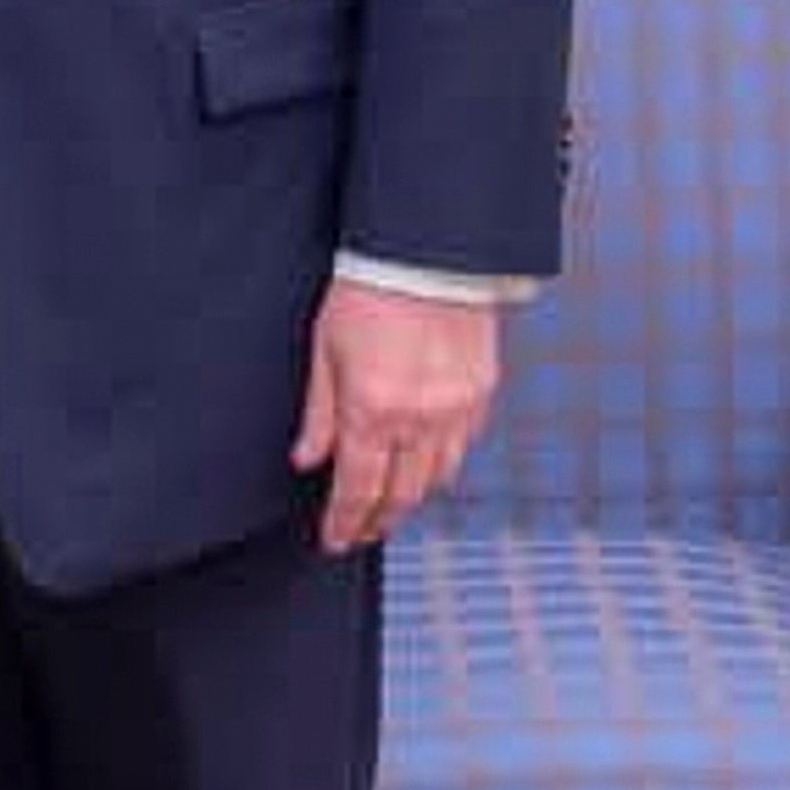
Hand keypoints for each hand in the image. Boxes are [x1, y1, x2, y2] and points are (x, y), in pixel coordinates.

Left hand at [290, 276, 499, 556]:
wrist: (427, 250)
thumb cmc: (369, 289)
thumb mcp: (324, 349)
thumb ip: (318, 412)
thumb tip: (306, 458)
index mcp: (372, 411)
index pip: (357, 491)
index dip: (345, 523)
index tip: (335, 539)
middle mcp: (419, 418)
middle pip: (400, 496)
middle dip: (378, 521)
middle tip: (361, 532)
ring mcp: (456, 408)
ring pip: (437, 478)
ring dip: (411, 497)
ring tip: (391, 503)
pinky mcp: (482, 391)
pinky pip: (464, 444)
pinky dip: (443, 461)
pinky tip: (426, 459)